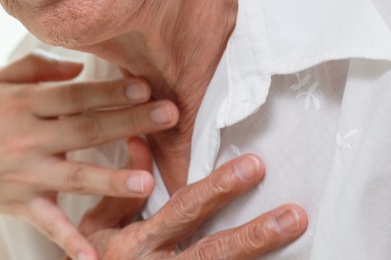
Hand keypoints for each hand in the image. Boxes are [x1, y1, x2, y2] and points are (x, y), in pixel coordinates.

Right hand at [0, 51, 180, 259]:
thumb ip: (35, 67)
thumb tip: (79, 67)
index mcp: (24, 104)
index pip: (75, 95)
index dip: (110, 90)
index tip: (145, 85)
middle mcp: (27, 138)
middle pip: (86, 129)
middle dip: (130, 122)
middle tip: (169, 114)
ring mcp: (25, 174)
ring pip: (75, 175)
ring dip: (111, 178)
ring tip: (145, 180)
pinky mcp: (21, 204)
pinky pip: (49, 224)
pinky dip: (69, 241)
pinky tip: (93, 257)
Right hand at [73, 139, 307, 259]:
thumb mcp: (97, 226)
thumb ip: (121, 191)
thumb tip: (140, 141)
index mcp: (136, 242)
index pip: (183, 210)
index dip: (218, 188)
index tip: (252, 165)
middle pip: (211, 251)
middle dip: (254, 233)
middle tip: (293, 214)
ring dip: (258, 256)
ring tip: (293, 234)